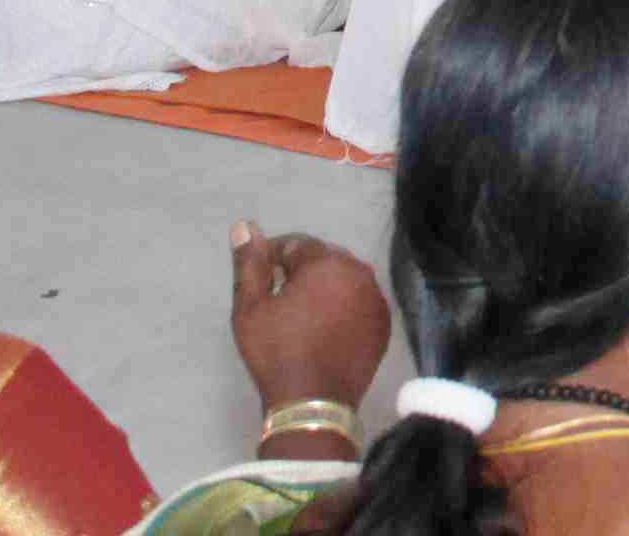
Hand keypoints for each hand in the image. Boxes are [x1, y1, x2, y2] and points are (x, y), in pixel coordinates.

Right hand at [228, 224, 390, 421]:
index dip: (273, 258)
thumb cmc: (276, 353)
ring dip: (323, 287)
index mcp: (327, 263)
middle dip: (300, 270)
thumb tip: (244, 225)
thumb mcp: (250, 309)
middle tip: (278, 299)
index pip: (296, 244)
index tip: (260, 280)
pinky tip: (324, 328)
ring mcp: (376, 297)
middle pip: (324, 259)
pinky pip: (359, 301)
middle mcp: (360, 271)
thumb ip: (249, 264)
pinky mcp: (384, 322)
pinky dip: (343, 306)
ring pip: (344, 279)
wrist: (313, 402)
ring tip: (299, 314)